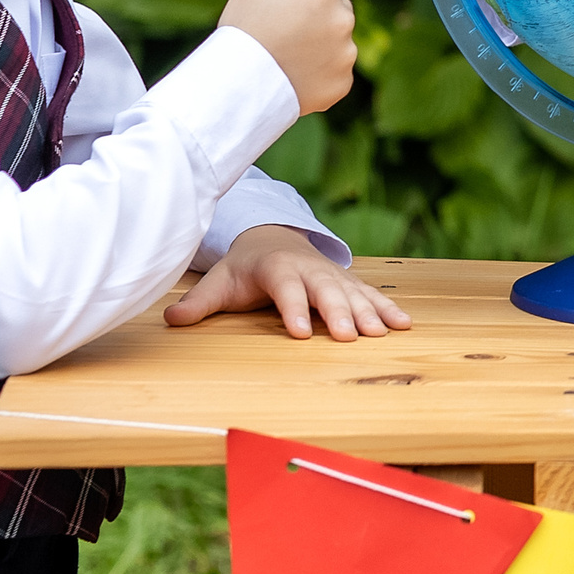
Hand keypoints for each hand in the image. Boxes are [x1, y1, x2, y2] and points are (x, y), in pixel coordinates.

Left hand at [165, 225, 411, 339]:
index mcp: (277, 267)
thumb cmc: (244, 268)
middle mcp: (309, 268)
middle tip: (347, 337)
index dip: (293, 309)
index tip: (300, 333)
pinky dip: (387, 308)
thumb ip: (199, 302)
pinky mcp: (348, 283)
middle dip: (338, 313)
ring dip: (368, 312)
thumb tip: (170, 320)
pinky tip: (404, 324)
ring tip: (382, 334)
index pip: (286, 289)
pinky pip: (370, 295)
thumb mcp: (220, 282)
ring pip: (352, 293)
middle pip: (326, 291)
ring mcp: (332, 275)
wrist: (272, 236)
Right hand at [219, 0, 358, 112]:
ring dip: (322, 42)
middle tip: (289, 26)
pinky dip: (321, 70)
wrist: (237, 88)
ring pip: (339, 39)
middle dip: (320, 12)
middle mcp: (342, 21)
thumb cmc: (243, 31)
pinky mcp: (342, 83)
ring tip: (288, 53)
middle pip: (339, 6)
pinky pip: (336, 68)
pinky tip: (295, 73)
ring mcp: (345, 55)